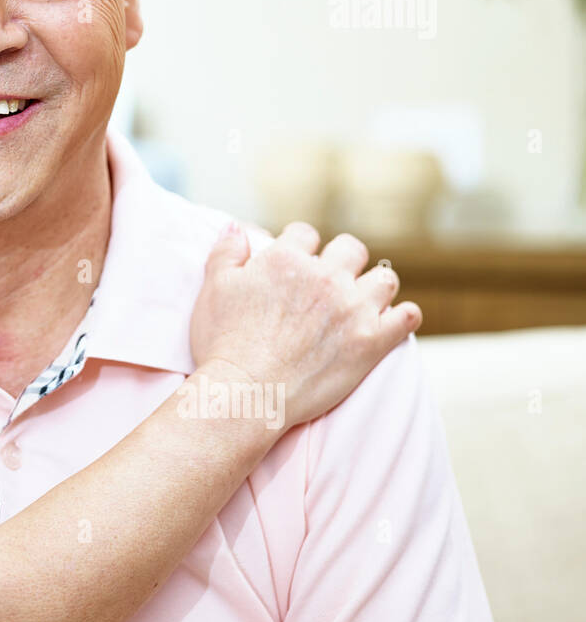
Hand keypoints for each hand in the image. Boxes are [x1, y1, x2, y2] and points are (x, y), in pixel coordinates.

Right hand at [188, 220, 419, 431]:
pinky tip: (389, 323)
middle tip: (330, 282)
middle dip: (342, 259)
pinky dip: (402, 317)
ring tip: (362, 301)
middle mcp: (324, 276)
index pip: (305, 233)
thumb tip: (239, 228)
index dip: (299, 247)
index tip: (295, 264)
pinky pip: (408, 316)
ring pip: (384, 278)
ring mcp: (352, 308)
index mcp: (286, 259)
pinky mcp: (372, 341)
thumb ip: (226, 252)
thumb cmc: (224, 343)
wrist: (246, 393)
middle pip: (351, 248)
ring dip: (374, 285)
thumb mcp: (213, 289)